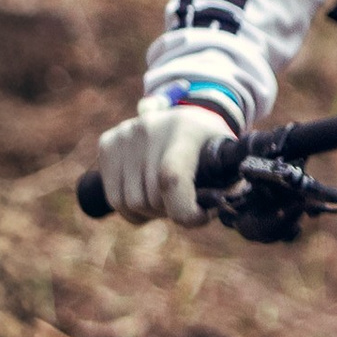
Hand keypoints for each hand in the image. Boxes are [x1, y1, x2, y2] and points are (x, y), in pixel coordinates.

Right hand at [96, 99, 227, 226]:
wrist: (186, 119)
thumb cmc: (210, 148)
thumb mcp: (228, 160)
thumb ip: (228, 186)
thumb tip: (218, 208)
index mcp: (185, 128)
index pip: (171, 177)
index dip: (183, 209)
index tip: (199, 216)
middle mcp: (149, 126)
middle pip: (151, 197)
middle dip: (171, 211)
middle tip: (185, 201)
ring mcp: (125, 134)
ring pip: (130, 203)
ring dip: (152, 212)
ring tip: (167, 197)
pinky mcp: (107, 144)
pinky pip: (114, 199)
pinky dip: (133, 210)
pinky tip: (148, 195)